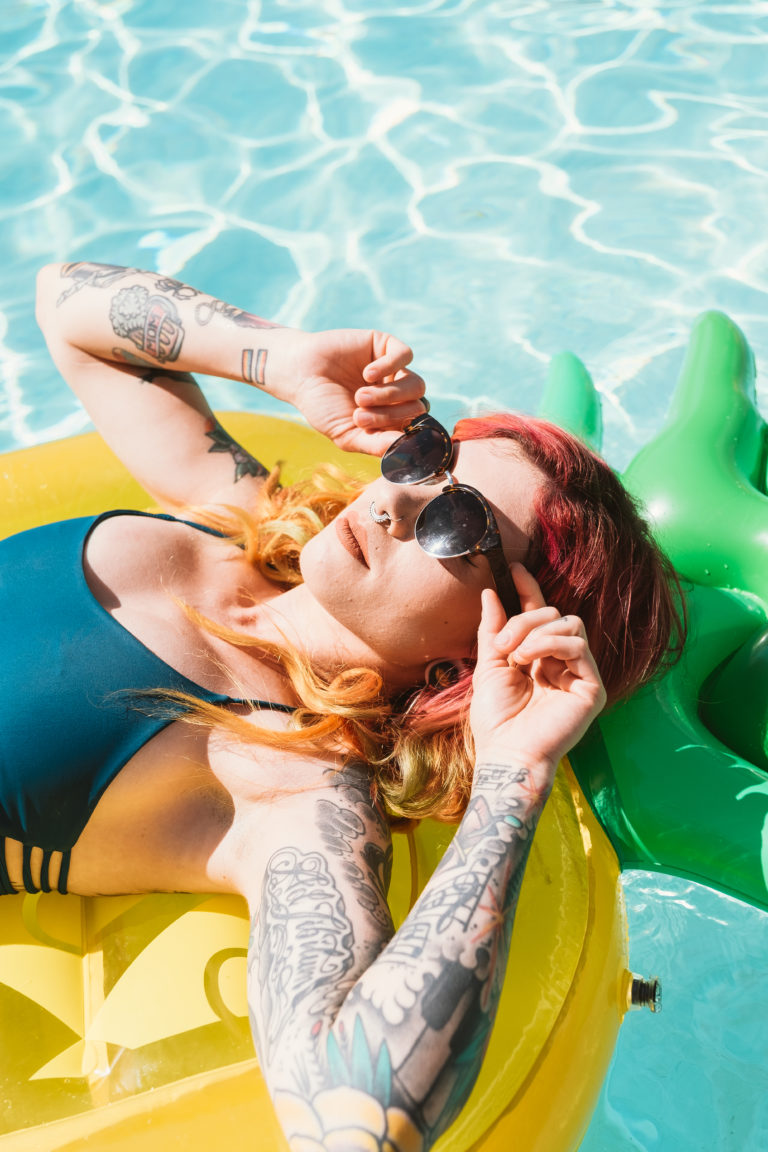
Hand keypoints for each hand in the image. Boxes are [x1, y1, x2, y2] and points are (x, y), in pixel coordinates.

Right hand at [277, 328, 426, 454]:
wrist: (299, 373)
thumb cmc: (321, 406)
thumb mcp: (347, 435)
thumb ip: (377, 445)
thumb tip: (407, 449)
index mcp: (391, 417)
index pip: (414, 428)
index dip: (400, 433)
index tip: (374, 433)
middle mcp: (397, 395)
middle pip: (417, 408)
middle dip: (389, 415)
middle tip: (359, 415)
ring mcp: (394, 370)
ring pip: (417, 385)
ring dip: (390, 395)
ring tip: (361, 396)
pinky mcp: (385, 346)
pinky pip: (405, 356)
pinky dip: (390, 366)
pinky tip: (368, 373)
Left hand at [469, 566, 606, 787]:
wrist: (506, 752)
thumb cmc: (495, 718)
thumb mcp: (488, 666)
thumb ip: (493, 630)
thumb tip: (491, 593)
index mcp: (537, 658)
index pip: (539, 616)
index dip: (530, 590)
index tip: (514, 568)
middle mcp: (561, 663)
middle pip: (553, 615)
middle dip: (524, 621)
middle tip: (503, 647)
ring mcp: (579, 674)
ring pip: (568, 623)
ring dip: (536, 634)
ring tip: (517, 658)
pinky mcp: (591, 686)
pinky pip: (577, 644)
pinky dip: (550, 645)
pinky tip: (531, 662)